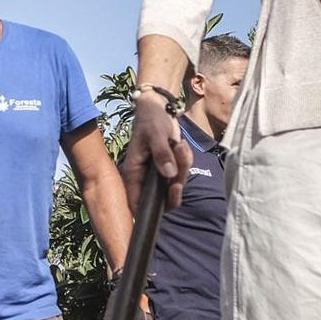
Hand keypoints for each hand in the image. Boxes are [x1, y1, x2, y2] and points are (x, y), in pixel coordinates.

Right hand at [125, 92, 193, 210]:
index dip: (150, 210)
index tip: (170, 194)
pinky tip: (180, 144)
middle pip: (163, 199)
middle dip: (177, 182)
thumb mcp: (156, 134)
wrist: (158, 109)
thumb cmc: (151, 120)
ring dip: (184, 166)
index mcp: (133, 174)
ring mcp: (157, 176)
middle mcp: (144, 179)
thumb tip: (169, 175)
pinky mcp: (168, 170)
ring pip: (175, 186)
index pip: (137, 203)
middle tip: (181, 160)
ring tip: (179, 144)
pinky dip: (186, 160)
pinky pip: (182, 174)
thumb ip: (162, 154)